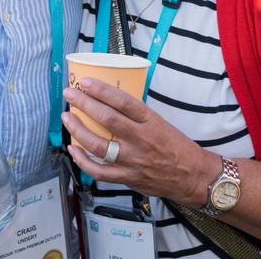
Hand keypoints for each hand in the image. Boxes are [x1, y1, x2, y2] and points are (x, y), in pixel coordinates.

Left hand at [62, 78, 218, 207]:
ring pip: (99, 145)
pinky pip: (99, 171)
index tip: (85, 82)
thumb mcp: (161, 123)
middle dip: (84, 104)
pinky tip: (73, 150)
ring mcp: (133, 160)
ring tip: (68, 118)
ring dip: (78, 130)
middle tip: (69, 94)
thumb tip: (109, 102)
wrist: (192, 176)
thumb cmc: (177, 147)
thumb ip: (137, 116)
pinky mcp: (128, 177)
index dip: (102, 90)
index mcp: (152, 122)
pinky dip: (82, 161)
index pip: (123, 101)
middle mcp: (141, 139)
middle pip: (107, 119)